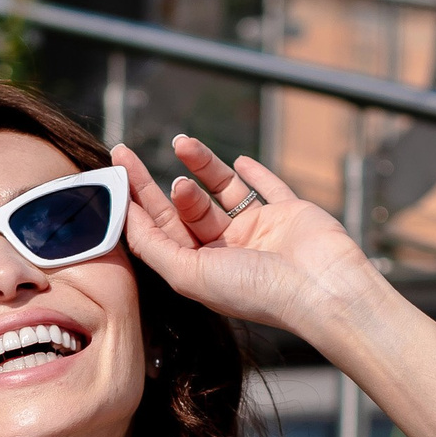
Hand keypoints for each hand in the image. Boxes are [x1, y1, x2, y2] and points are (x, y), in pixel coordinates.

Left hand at [118, 136, 380, 346]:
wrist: (320, 289)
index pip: (159, 231)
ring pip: (221, 192)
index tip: (115, 174)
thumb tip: (126, 216)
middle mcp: (227, 252)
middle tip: (126, 153)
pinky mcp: (288, 213)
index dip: (135, 204)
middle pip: (183, 210)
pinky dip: (254, 172)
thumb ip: (153, 246)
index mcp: (200, 271)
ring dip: (200, 167)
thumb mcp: (188, 274)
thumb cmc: (255, 291)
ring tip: (182, 144)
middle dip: (153, 182)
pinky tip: (237, 159)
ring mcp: (258, 232)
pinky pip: (267, 187)